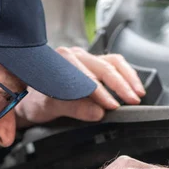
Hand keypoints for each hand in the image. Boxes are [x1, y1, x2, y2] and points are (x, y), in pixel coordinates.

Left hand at [16, 47, 145, 126]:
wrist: (30, 101)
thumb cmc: (36, 102)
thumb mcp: (49, 108)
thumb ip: (73, 108)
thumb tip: (98, 112)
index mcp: (60, 61)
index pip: (86, 76)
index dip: (101, 93)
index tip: (112, 107)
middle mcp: (74, 55)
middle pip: (103, 67)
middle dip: (120, 85)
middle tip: (132, 101)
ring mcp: (86, 59)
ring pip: (113, 63)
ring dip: (128, 79)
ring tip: (138, 95)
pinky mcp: (95, 64)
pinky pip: (116, 64)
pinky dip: (128, 75)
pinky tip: (135, 88)